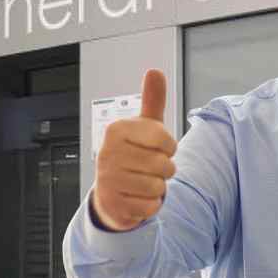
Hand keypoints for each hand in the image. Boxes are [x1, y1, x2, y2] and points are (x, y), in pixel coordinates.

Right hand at [92, 69, 177, 230]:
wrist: (112, 192)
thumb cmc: (133, 154)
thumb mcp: (144, 127)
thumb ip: (152, 100)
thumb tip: (154, 72)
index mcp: (116, 130)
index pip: (164, 139)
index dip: (169, 147)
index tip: (157, 147)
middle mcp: (108, 153)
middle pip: (163, 165)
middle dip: (164, 170)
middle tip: (149, 167)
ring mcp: (108, 180)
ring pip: (158, 187)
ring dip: (157, 188)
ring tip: (143, 181)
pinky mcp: (114, 204)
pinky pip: (150, 206)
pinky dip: (150, 204)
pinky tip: (137, 196)